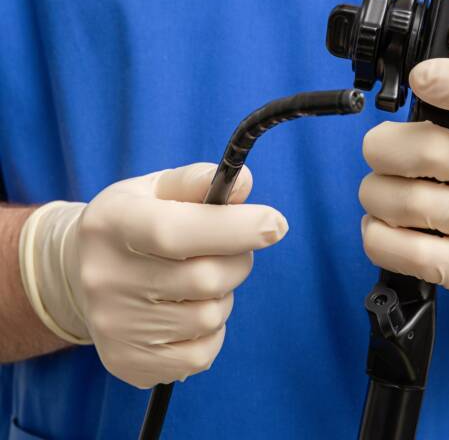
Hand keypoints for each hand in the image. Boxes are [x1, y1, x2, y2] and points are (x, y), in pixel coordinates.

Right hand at [18, 163, 287, 387]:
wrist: (77, 275)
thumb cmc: (136, 222)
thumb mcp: (156, 189)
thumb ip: (199, 181)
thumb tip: (245, 182)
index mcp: (112, 224)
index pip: (176, 232)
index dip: (235, 229)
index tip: (275, 224)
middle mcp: (104, 277)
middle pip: (205, 279)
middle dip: (237, 262)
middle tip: (231, 252)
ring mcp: (113, 325)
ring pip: (209, 317)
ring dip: (222, 297)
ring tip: (199, 283)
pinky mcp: (127, 361)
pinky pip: (201, 355)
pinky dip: (211, 334)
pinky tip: (189, 313)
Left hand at [359, 58, 448, 328]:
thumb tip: (411, 88)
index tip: (422, 77)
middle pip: (425, 150)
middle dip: (381, 148)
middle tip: (382, 152)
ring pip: (400, 200)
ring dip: (374, 194)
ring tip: (386, 196)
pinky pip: (396, 246)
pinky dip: (374, 234)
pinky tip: (386, 228)